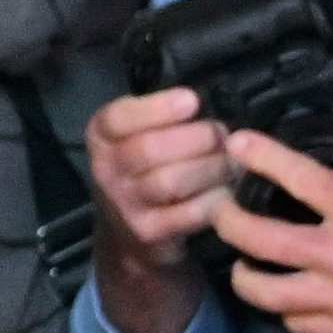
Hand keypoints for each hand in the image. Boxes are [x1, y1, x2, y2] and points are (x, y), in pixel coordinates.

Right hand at [86, 86, 230, 270]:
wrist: (127, 230)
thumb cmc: (145, 168)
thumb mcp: (139, 134)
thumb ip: (163, 115)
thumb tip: (213, 100)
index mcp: (102, 137)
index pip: (118, 118)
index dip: (156, 108)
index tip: (192, 101)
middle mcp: (105, 170)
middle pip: (150, 149)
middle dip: (198, 138)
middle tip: (223, 136)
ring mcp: (123, 204)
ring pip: (171, 181)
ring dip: (212, 168)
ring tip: (230, 162)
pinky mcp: (147, 232)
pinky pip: (189, 212)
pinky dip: (215, 199)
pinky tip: (225, 190)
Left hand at [216, 117, 332, 332]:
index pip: (297, 178)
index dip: (260, 155)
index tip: (236, 144)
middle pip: (255, 239)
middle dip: (226, 220)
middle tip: (220, 210)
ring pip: (263, 292)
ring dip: (244, 275)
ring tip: (242, 262)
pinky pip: (294, 323)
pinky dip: (284, 309)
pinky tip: (287, 295)